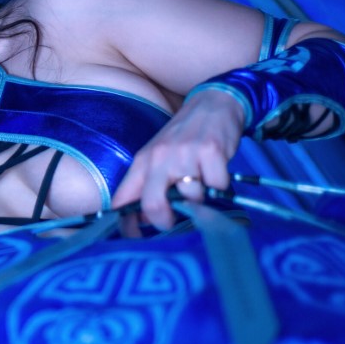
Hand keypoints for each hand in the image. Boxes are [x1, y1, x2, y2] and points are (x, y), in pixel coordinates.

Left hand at [111, 88, 244, 231]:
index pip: (124, 198)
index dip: (126, 224)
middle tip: (172, 221)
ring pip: (191, 197)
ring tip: (201, 184)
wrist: (212, 105)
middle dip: (164, 220)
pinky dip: (220, 186)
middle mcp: (160, 158)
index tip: (134, 238)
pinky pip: (216, 186)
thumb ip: (147, 186)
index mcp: (143, 162)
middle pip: (153, 203)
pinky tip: (216, 172)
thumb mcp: (157, 158)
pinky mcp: (211, 152)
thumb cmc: (182, 138)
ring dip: (200, 199)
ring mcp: (186, 154)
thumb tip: (141, 220)